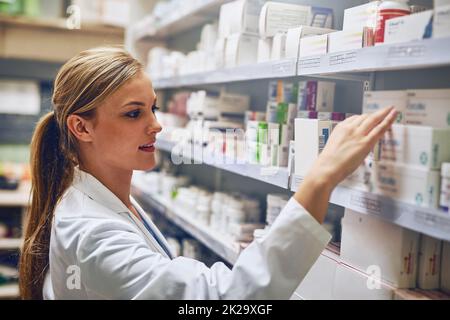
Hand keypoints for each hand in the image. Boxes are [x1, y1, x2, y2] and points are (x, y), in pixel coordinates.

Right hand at [294, 107, 397, 223]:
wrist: (326, 168)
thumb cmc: (327, 162)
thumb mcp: (333, 147)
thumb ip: (343, 142)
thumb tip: (349, 145)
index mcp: (340, 128)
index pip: (355, 118)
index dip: (364, 118)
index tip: (369, 118)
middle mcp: (350, 128)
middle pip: (365, 117)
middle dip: (376, 113)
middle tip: (384, 110)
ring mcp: (358, 134)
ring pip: (373, 119)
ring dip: (383, 113)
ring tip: (391, 110)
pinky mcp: (366, 142)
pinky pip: (380, 128)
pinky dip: (388, 120)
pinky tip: (393, 115)